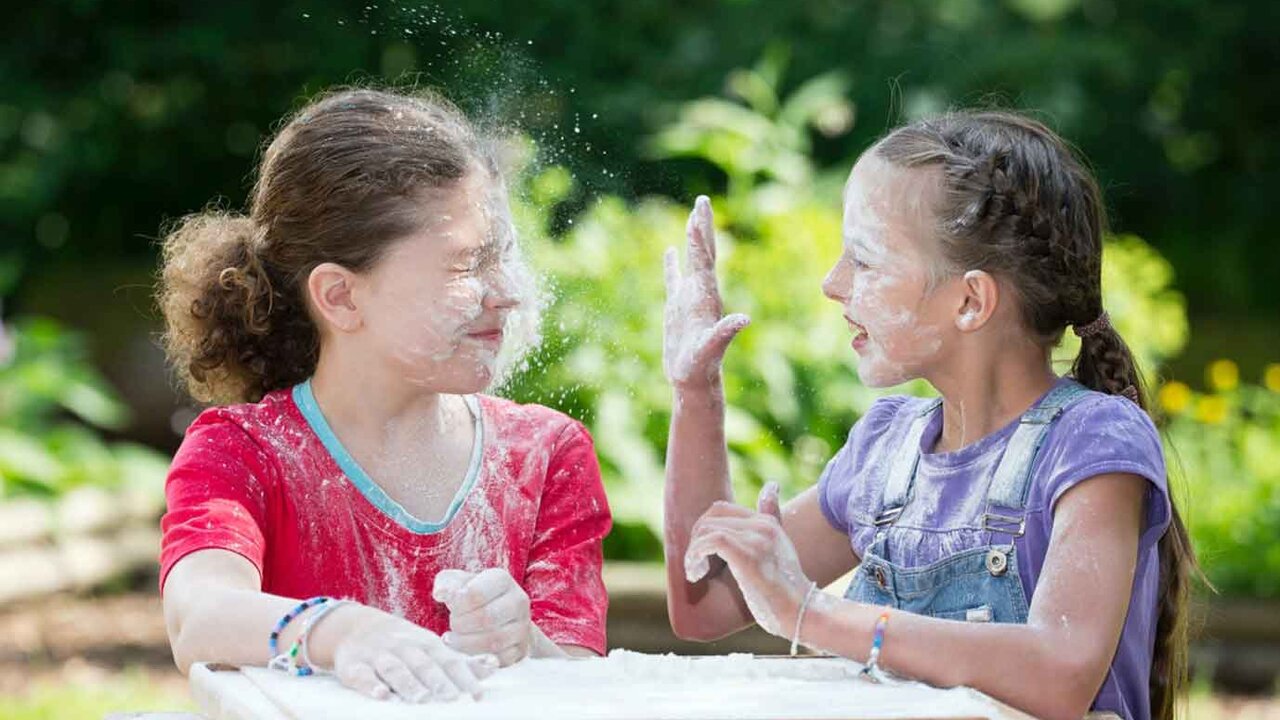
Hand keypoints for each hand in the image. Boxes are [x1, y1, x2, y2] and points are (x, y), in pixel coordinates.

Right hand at [330, 607, 496, 702]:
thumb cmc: (402, 643)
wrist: (354, 627)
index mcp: (426, 644)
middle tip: (454, 700)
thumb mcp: (431, 647)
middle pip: (424, 666)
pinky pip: (363, 676)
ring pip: (395, 670)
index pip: (448, 661)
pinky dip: (372, 685)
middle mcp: (404, 647)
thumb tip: (493, 667)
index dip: (464, 677)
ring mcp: (378, 655)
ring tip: (423, 700)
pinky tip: (382, 696)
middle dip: (439, 683)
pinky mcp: (354, 666)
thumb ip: (460, 661)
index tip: (478, 695)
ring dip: (409, 685)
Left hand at [434, 568, 533, 666]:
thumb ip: (446, 584)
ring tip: (453, 640)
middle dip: (461, 625)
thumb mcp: (459, 583)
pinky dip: (480, 660)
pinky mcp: (521, 649)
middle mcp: (518, 601)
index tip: (452, 608)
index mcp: (502, 580)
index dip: (457, 605)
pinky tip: (466, 653)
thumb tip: (441, 593)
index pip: (476, 594)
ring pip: (493, 641)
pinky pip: (501, 660)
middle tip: (453, 625)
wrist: (502, 617)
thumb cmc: (475, 598)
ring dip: (466, 644)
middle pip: (486, 618)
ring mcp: (523, 627)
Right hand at [662, 195, 750, 390]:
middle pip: (703, 253)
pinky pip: (674, 279)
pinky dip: (673, 264)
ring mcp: (690, 299)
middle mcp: (702, 293)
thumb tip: (744, 319)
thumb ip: (726, 333)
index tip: (699, 213)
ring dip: (692, 239)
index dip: (701, 237)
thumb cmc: (702, 367)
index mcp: (708, 296)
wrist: (694, 380)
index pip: (704, 260)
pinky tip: (669, 250)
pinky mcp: (677, 308)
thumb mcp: (712, 349)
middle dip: (702, 227)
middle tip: (702, 201)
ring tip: (693, 216)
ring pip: (692, 261)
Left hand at [683, 482, 811, 637]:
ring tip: (695, 573)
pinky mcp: (746, 554)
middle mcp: (763, 525)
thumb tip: (771, 485)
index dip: (705, 529)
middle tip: (695, 565)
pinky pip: (710, 541)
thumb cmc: (785, 591)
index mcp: (768, 523)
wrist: (800, 614)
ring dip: (692, 551)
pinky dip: (695, 556)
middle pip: (711, 515)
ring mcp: (756, 538)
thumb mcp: (780, 550)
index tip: (703, 555)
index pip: (722, 509)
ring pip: (707, 528)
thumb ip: (772, 521)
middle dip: (696, 538)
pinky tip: (697, 574)